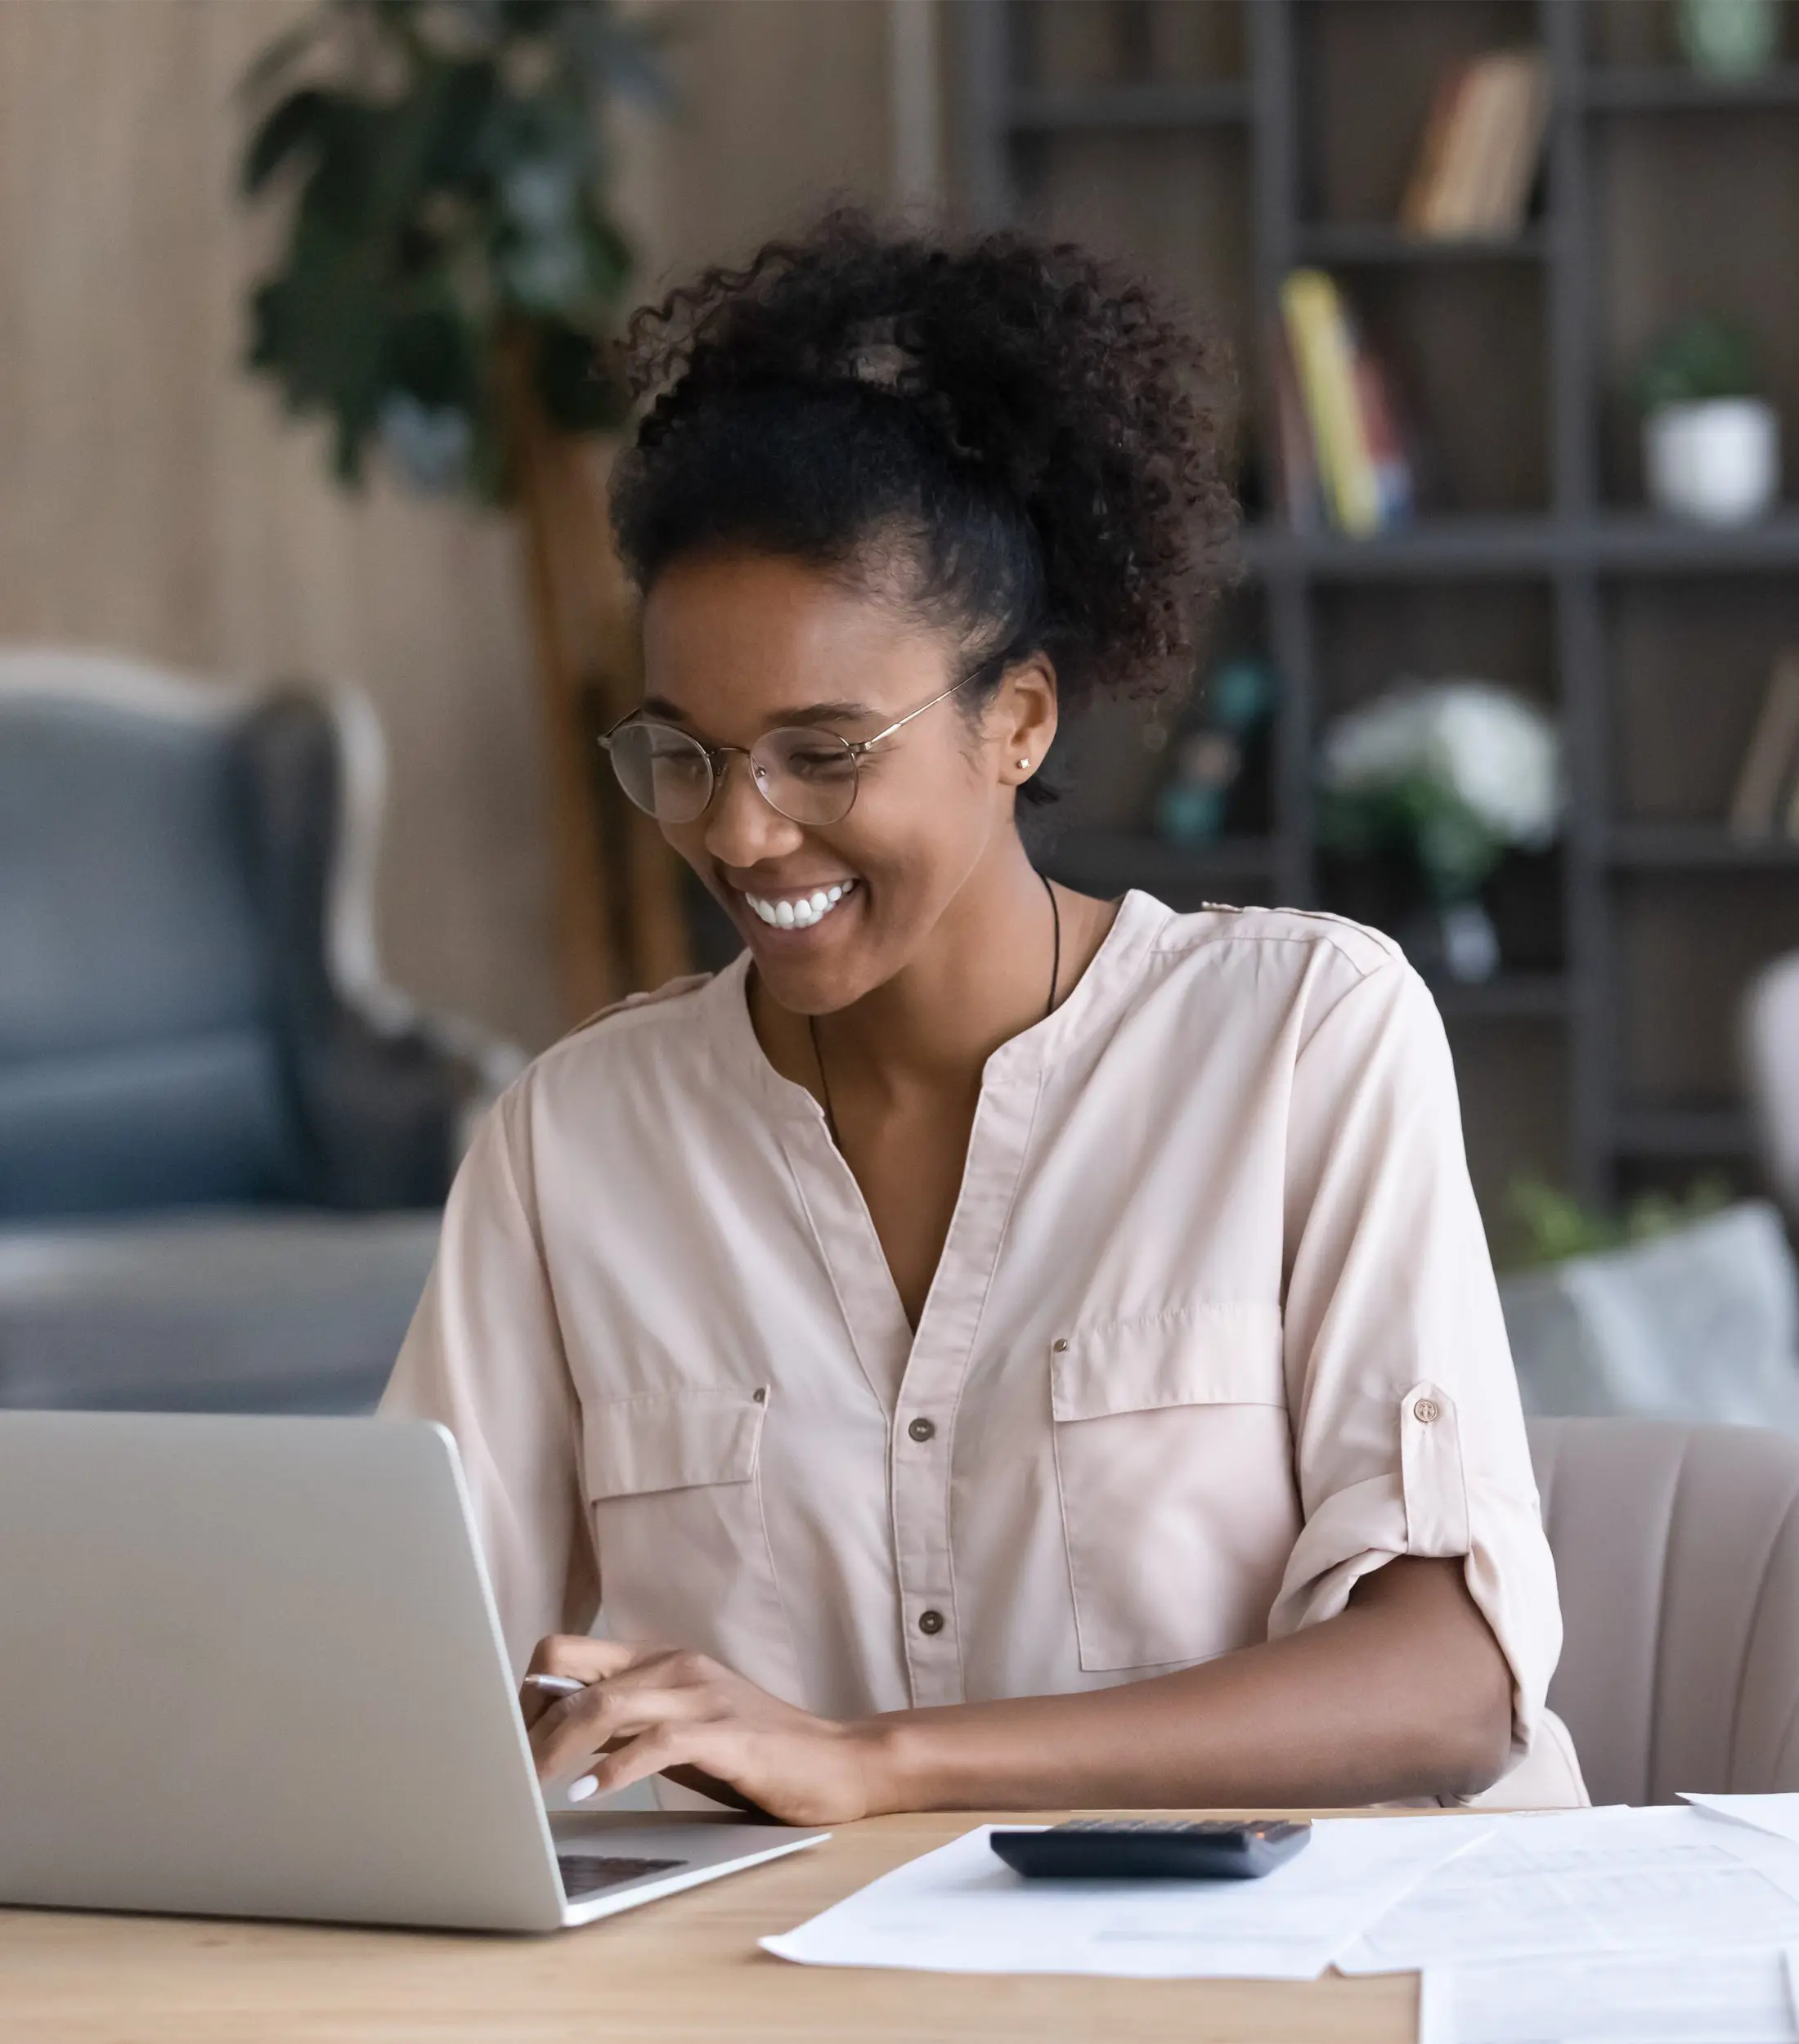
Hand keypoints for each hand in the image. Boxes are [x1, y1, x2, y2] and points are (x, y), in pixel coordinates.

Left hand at [519, 1637, 887, 1826]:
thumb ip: (623, 1722)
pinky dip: (617, 1768)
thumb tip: (547, 1735)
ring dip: (557, 1749)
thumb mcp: (676, 1728)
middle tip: (503, 1777)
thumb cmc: (751, 1752)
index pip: (563, 1652)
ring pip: (606, 1706)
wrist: (838, 1761)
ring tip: (529, 1789)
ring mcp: (703, 1695)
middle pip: (572, 1677)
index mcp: (657, 1660)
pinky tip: (591, 1792)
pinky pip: (659, 1741)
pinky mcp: (728, 1733)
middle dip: (526, 1728)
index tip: (501, 1745)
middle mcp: (675, 1665)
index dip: (523, 1697)